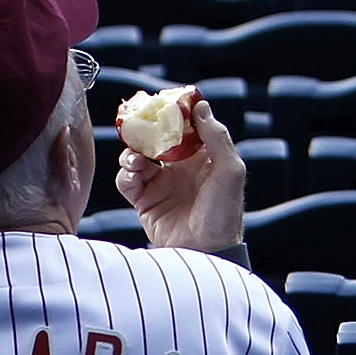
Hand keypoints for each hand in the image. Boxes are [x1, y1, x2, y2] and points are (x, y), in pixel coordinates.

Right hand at [115, 97, 244, 253]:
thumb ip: (217, 137)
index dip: (172, 113)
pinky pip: (127, 181)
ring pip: (137, 157)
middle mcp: (180, 168)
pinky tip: (133, 175)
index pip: (184, 127)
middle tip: (137, 123)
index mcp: (202, 157)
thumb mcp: (230, 171)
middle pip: (155, 139)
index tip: (162, 103)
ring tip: (136, 158)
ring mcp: (161, 184)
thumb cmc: (224, 214)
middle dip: (144, 130)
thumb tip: (201, 106)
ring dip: (132, 152)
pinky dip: (125, 174)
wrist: (206, 252)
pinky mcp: (145, 202)